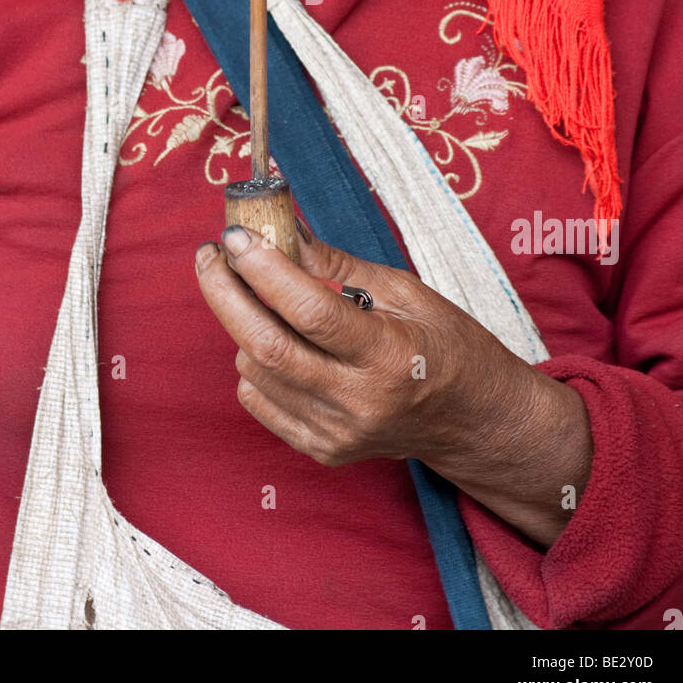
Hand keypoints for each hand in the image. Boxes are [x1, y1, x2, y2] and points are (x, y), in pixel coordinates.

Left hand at [195, 220, 592, 546]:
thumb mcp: (405, 292)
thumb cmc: (446, 346)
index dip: (264, 269)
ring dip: (241, 325)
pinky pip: (259, 401)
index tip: (236, 235)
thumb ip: (338, 265)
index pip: (310, 311)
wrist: (473, 420)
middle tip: (210, 256)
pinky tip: (274, 340)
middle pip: (266, 347)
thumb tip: (282, 232)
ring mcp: (336, 433)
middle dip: (225, 293)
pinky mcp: (322, 449)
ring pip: (255, 372)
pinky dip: (252, 364)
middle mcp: (359, 402)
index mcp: (388, 356)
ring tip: (257, 296)